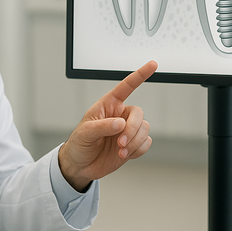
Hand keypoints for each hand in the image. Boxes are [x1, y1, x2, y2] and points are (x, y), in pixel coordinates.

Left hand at [59, 60, 157, 190]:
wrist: (80, 166)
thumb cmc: (79, 144)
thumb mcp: (85, 133)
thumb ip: (103, 126)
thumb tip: (121, 124)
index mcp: (108, 105)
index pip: (126, 87)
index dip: (140, 75)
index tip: (152, 65)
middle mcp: (121, 115)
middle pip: (138, 114)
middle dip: (132, 129)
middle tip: (120, 143)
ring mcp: (127, 130)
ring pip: (144, 129)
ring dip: (134, 142)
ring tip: (120, 152)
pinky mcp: (133, 144)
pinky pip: (146, 143)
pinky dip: (138, 150)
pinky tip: (125, 155)